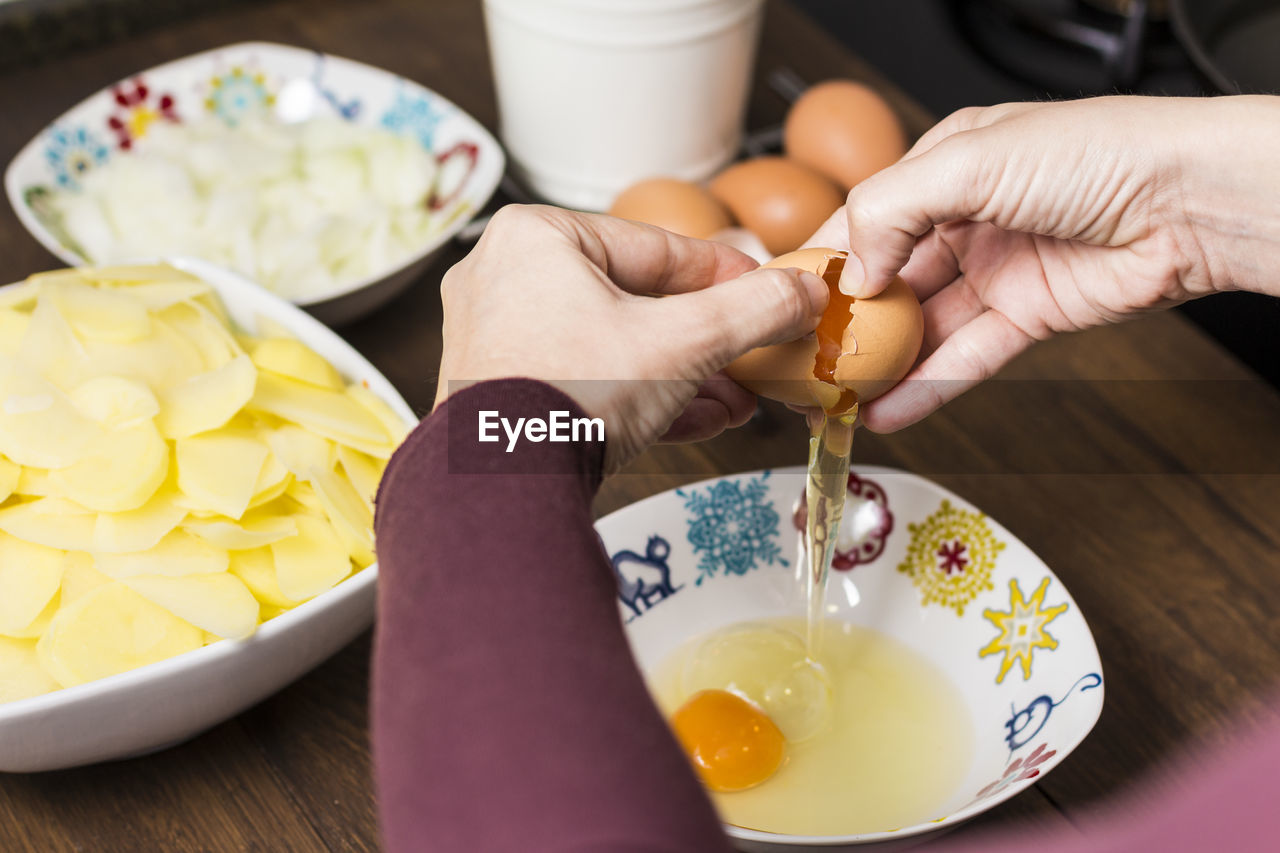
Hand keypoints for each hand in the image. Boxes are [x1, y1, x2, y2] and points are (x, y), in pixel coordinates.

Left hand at [436, 205, 828, 469]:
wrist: (504, 488)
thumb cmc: (574, 394)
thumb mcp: (685, 342)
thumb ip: (752, 309)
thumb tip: (804, 290)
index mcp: (536, 236)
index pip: (655, 248)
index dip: (726, 275)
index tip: (767, 289)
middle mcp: (504, 277)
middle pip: (634, 302)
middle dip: (706, 341)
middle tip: (754, 357)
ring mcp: (496, 337)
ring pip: (612, 347)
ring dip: (682, 376)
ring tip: (737, 401)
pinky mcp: (498, 392)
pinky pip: (582, 381)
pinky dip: (637, 398)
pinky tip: (698, 421)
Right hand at [806, 95, 1279, 431]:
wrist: (1191, 203)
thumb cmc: (1100, 154)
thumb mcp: (971, 159)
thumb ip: (893, 209)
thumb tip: (855, 272)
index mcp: (948, 164)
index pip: (868, 215)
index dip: (830, 258)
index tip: (792, 299)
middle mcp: (968, 217)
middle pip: (891, 278)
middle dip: (850, 320)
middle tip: (807, 359)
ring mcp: (997, 270)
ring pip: (924, 325)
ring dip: (883, 363)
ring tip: (838, 398)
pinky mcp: (1028, 317)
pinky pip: (966, 357)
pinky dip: (927, 387)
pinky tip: (887, 411)